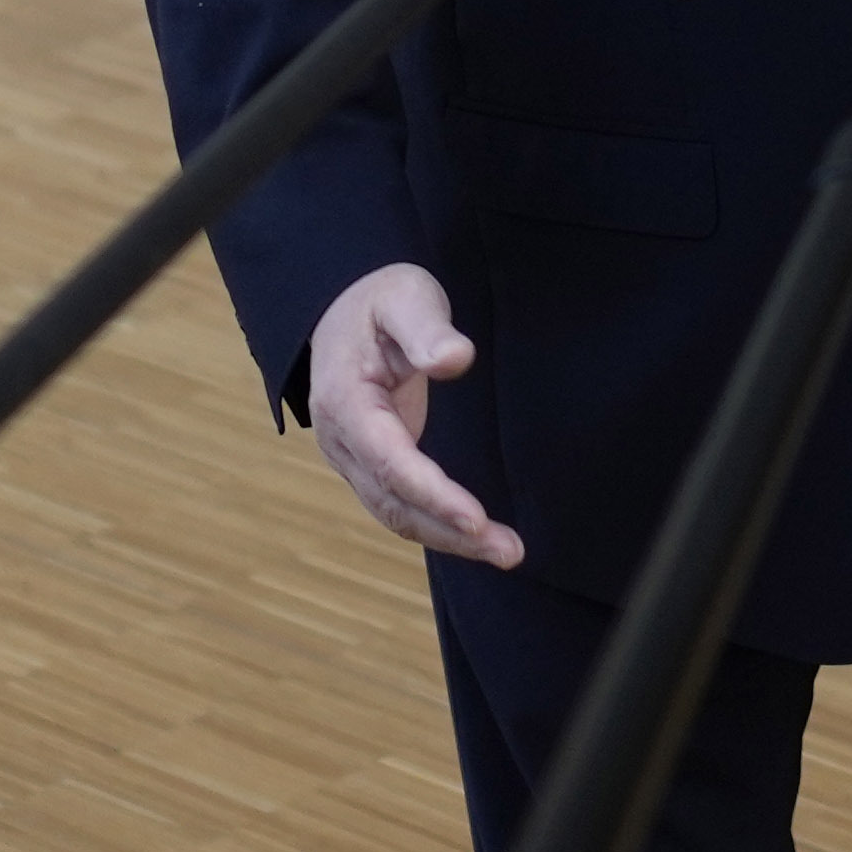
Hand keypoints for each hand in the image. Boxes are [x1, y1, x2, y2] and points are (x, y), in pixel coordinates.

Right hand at [302, 263, 523, 568]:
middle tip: (510, 552)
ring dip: (450, 539)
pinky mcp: (372, 466)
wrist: (341, 311)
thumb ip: (427, 328)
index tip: (476, 518)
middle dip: (450, 531)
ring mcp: (353, 459)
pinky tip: (478, 538)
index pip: (390, 460)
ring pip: (397, 515)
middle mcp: (342, 441)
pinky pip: (401, 507)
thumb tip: (455, 359)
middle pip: (395, 501)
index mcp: (344, 401)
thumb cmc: (379, 301)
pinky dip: (438, 528)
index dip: (433, 493)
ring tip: (507, 553)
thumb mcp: (404, 297)